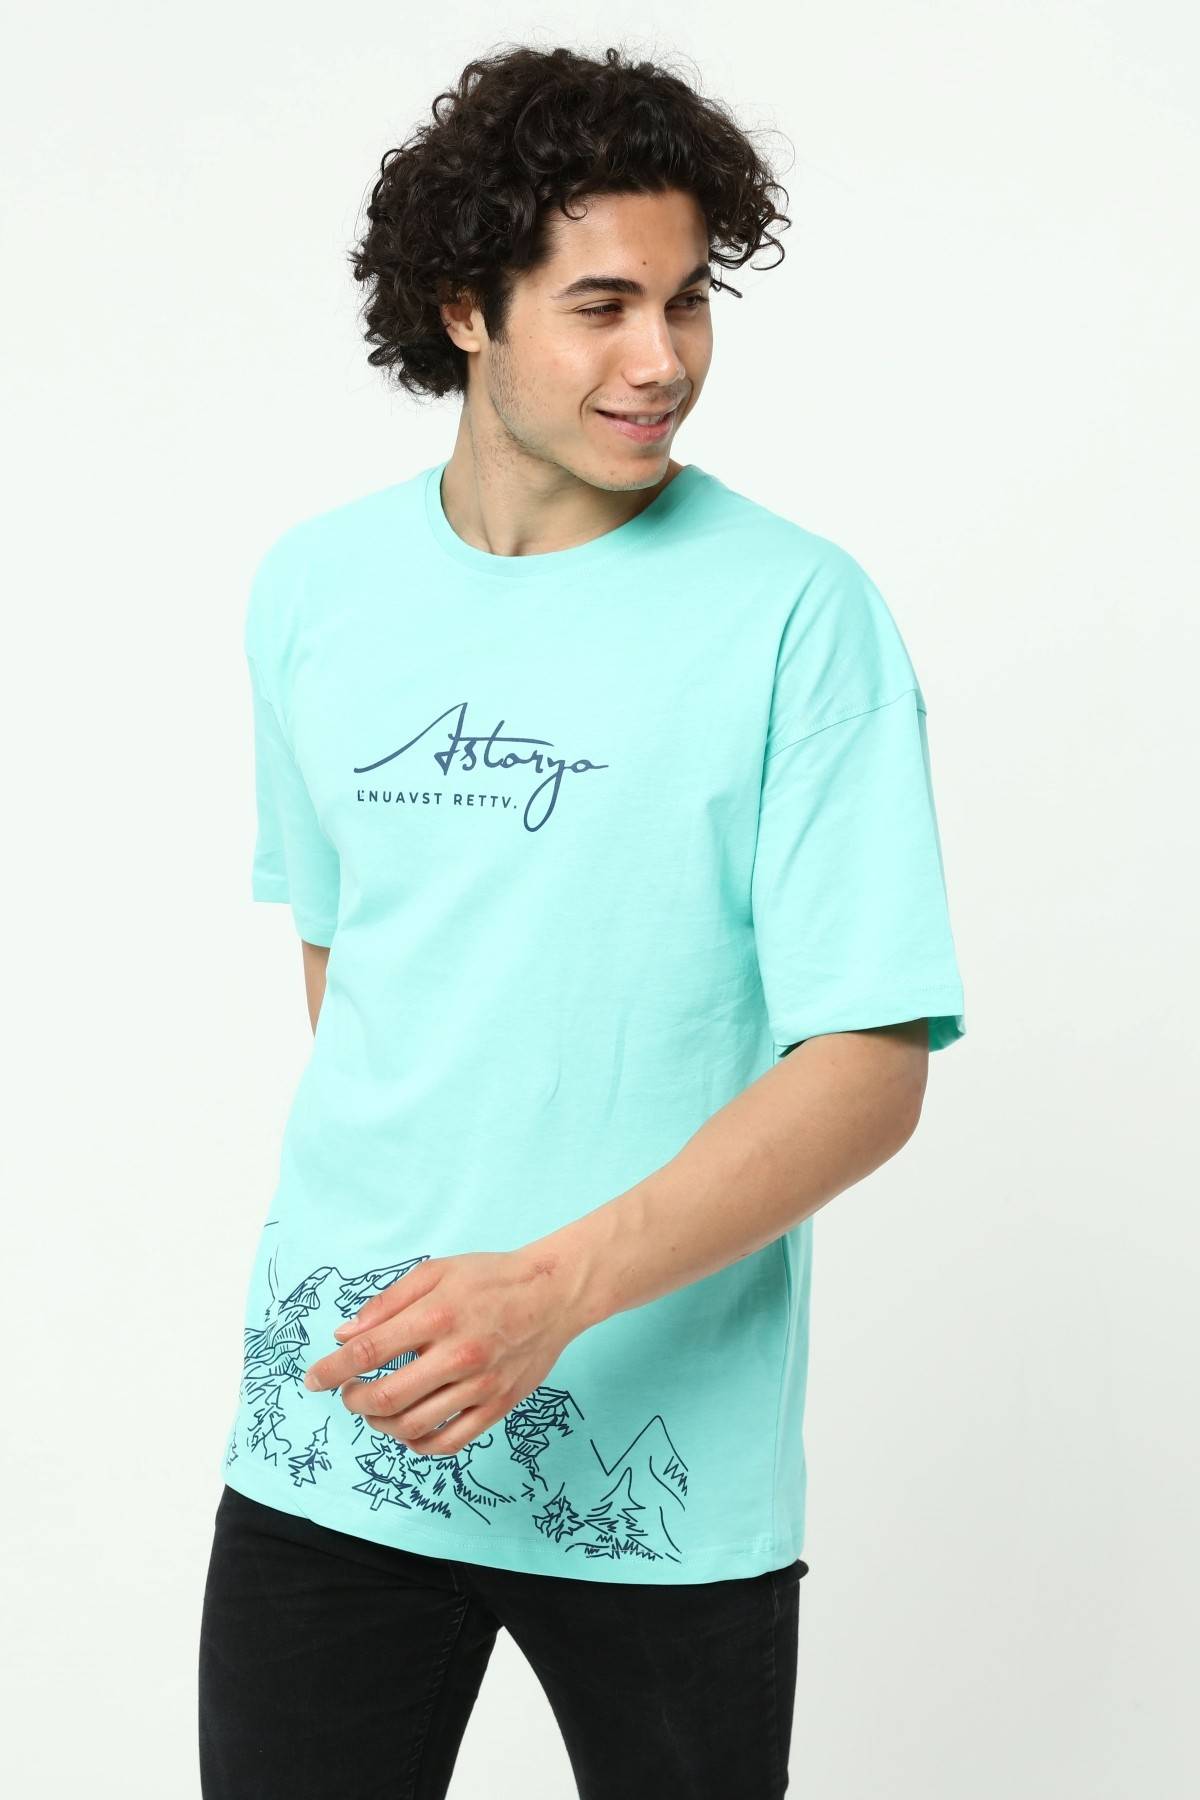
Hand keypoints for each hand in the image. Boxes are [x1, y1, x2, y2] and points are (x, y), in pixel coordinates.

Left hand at [301, 1247, 582, 1457]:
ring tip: (376, 1411)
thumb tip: (344, 1335)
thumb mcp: (435, 1272)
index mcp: (437, 1315)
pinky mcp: (498, 1405)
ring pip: (413, 1425)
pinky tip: (409, 1431)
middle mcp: (457, 1354)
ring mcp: (480, 1384)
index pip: (368, 1352)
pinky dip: (420, 1444)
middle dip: (353, 1400)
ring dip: (381, 1424)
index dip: (332, 1370)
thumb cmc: (491, 1277)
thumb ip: (387, 1303)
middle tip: (348, 1393)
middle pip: (385, 1397)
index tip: (313, 1380)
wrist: (554, 1293)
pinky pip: (450, 1441)